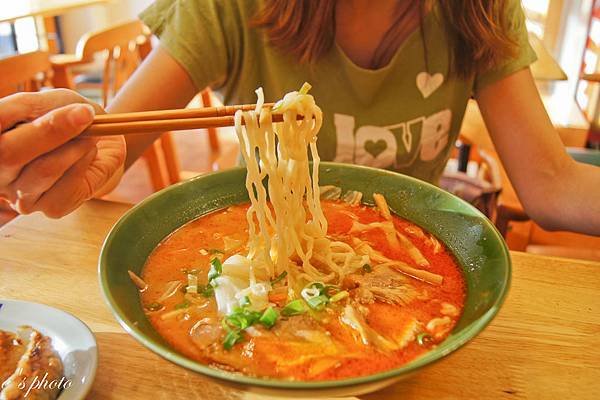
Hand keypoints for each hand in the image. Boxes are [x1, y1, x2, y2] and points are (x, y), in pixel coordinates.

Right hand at [0, 89, 125, 217]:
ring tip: (91, 135)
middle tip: (84, 114)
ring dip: (75, 148)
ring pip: (43, 170)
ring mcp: (20, 195)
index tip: (55, 106)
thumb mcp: (56, 101)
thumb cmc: (70, 119)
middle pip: (8, 153)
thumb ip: (43, 106)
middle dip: (50, 131)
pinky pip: (67, 188)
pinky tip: (89, 155)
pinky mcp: (50, 208)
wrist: (102, 145)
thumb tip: (68, 114)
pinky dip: (85, 164)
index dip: (12, 113)